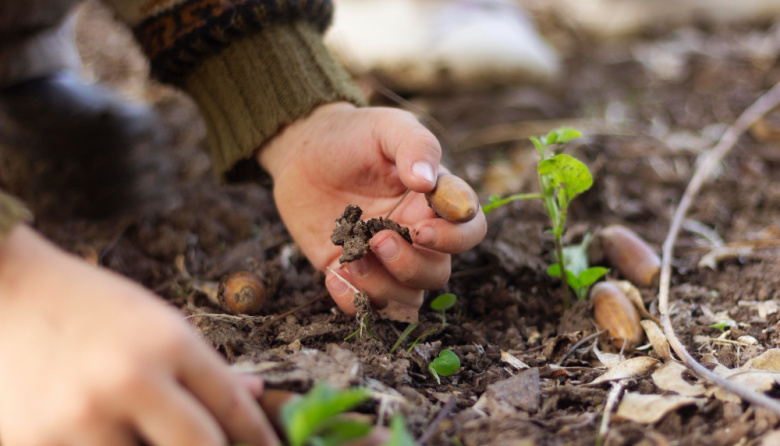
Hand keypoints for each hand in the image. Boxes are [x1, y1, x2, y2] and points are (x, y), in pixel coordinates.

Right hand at [0, 225, 278, 444]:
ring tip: (160, 436)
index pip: (233, 409)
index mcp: (168, 344)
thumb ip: (204, 366)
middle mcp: (129, 381)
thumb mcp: (157, 322)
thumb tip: (253, 396)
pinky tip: (117, 439)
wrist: (5, 291)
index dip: (259, 439)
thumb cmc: (89, 306)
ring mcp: (80, 418)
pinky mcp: (36, 445)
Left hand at [258, 102, 486, 316]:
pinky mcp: (353, 272)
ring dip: (383, 287)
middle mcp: (416, 235)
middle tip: (377, 239)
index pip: (470, 230)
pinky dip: (353, 301)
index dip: (455, 238)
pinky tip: (333, 275)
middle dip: (410, 265)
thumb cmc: (354, 135)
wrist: (304, 149)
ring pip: (407, 297)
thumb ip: (414, 147)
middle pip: (437, 273)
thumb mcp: (387, 127)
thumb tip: (427, 181)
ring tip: (351, 260)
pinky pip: (366, 305)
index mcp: (435, 202)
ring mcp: (385, 258)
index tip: (421, 229)